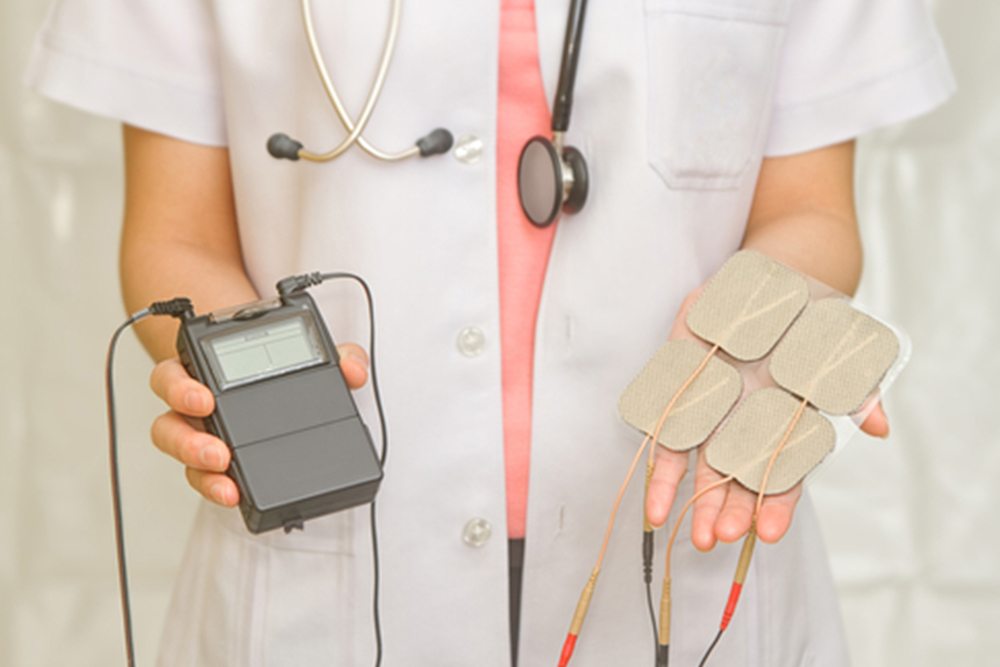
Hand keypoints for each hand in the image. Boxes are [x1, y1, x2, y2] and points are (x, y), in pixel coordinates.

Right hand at [149, 344, 370, 506]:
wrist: (277, 386)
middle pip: (168, 424)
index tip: (203, 399)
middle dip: (187, 441)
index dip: (179, 388)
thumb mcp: (314, 359)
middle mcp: (197, 409)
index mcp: (206, 373)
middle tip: (217, 452)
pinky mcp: (218, 466)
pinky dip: (220, 488)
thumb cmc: (280, 371)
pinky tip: (237, 495)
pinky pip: (207, 480)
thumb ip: (340, 357)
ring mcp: (204, 439)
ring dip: (201, 473)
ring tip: (226, 485)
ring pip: (184, 462)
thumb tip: (354, 369)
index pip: (174, 376)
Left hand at [644, 291, 888, 547]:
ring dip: (690, 497)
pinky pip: (667, 428)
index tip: (767, 534)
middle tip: (717, 538)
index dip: (774, 505)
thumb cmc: (811, 320)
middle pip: (735, 477)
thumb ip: (857, 387)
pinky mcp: (681, 385)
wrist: (773, 278)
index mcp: (784, 424)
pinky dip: (660, 463)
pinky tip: (653, 499)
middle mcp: (746, 424)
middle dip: (726, 510)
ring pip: (697, 462)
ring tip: (682, 531)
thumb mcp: (841, 348)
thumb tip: (879, 426)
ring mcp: (713, 409)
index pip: (781, 476)